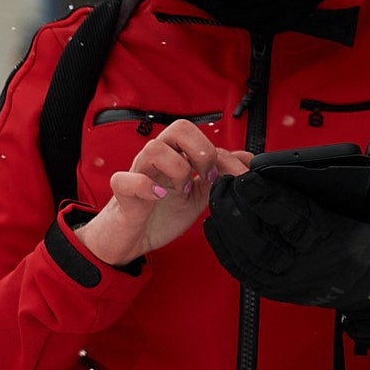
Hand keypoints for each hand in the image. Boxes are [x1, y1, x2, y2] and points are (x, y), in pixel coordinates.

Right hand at [75, 120, 250, 265]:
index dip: (223, 156)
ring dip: (177, 168)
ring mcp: (138, 174)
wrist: (132, 241)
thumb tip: (247, 160)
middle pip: (178, 128)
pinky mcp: (123, 194)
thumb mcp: (199, 196)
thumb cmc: (159, 216)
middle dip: (201, 151)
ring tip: (182, 189)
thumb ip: (220, 177)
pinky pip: (125, 180)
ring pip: (154, 148)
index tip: (231, 178)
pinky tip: (159, 197)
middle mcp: (158, 160)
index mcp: (176, 156)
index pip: (202, 137)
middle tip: (206, 176)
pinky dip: (145, 186)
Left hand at [204, 139, 369, 350]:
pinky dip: (224, 248)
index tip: (247, 177)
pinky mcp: (275, 290)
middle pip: (260, 239)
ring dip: (226, 226)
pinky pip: (243, 271)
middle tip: (222, 182)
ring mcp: (287, 281)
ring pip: (246, 256)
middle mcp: (305, 265)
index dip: (268, 198)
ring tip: (216, 196)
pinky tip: (214, 224)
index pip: (293, 218)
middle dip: (236, 210)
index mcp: (331, 239)